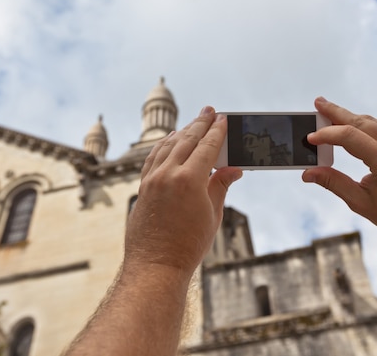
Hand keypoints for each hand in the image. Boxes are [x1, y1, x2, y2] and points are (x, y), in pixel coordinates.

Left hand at [124, 107, 242, 275]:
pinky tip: (170, 141)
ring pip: (168, 146)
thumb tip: (233, 170)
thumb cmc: (189, 245)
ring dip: (182, 132)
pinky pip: (153, 158)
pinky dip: (163, 146)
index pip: (207, 147)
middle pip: (186, 140)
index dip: (217, 131)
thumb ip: (220, 186)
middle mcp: (168, 174)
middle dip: (200, 123)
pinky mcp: (143, 187)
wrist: (156, 265)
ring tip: (193, 123)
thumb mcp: (212, 214)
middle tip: (209, 111)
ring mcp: (152, 179)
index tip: (223, 119)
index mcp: (189, 180)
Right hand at [302, 97, 376, 241]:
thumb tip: (308, 174)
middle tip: (317, 103)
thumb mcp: (362, 203)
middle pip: (361, 122)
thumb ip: (334, 183)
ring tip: (328, 111)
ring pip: (372, 123)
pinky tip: (350, 127)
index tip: (310, 137)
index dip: (327, 134)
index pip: (350, 137)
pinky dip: (362, 126)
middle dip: (336, 112)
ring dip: (349, 116)